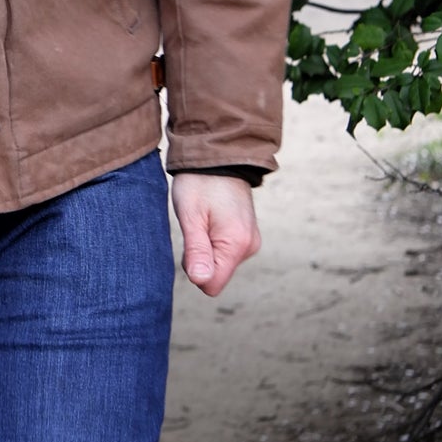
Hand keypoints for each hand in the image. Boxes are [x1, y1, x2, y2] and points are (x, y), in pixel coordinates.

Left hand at [170, 173, 260, 297]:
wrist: (218, 156)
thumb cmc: (199, 183)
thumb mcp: (191, 216)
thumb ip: (197, 250)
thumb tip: (201, 281)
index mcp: (237, 244)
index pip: (212, 285)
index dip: (194, 269)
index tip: (191, 241)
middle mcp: (250, 246)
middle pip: (215, 274)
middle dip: (199, 258)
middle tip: (195, 226)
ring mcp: (250, 240)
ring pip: (219, 263)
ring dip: (205, 248)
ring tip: (202, 219)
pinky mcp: (247, 235)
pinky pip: (225, 251)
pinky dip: (213, 241)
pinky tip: (210, 219)